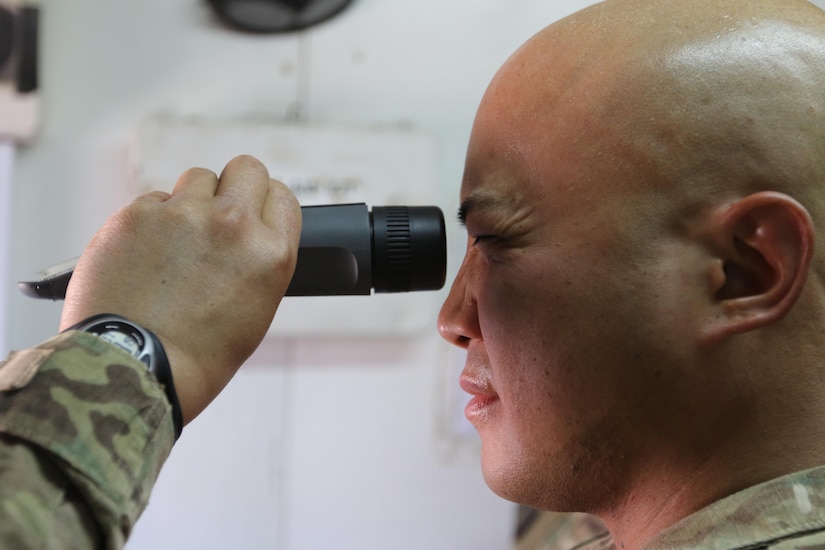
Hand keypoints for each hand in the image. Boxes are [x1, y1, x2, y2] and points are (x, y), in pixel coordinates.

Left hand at [60, 155, 300, 423]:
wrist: (135, 366)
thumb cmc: (199, 353)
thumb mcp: (257, 307)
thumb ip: (259, 257)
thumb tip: (249, 229)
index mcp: (271, 252)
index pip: (282, 196)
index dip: (265, 205)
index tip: (252, 214)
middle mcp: (232, 224)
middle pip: (246, 168)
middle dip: (235, 187)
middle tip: (219, 213)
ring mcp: (182, 214)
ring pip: (197, 178)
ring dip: (191, 202)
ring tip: (177, 243)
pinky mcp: (136, 214)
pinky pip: (153, 200)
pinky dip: (151, 222)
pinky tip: (145, 256)